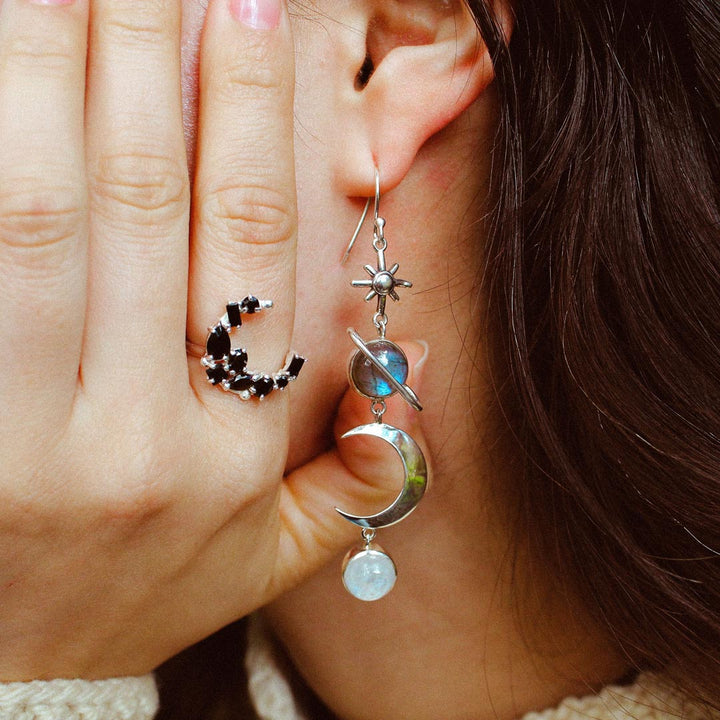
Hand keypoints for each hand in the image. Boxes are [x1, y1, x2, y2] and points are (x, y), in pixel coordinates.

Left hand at [0, 0, 425, 680]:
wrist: (14, 677)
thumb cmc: (142, 596)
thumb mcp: (266, 563)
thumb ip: (348, 487)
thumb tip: (407, 400)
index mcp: (230, 459)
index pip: (252, 257)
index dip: (254, 124)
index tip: (253, 21)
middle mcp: (137, 439)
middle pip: (146, 206)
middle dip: (156, 59)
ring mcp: (25, 433)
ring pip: (44, 214)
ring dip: (55, 75)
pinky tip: (3, 81)